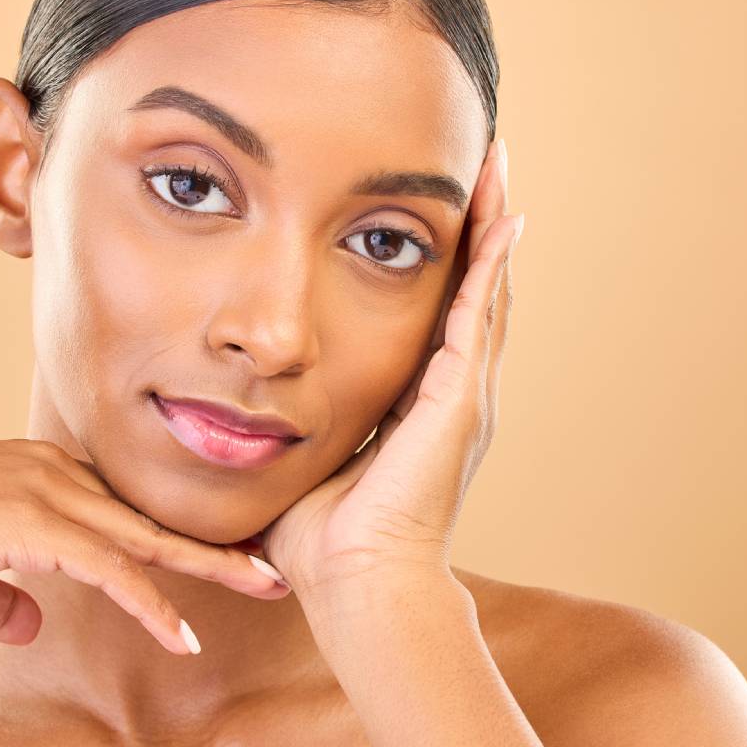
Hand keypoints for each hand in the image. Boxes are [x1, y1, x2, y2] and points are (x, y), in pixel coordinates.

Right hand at [0, 435, 291, 654]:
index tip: (211, 557)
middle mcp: (55, 474)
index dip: (167, 535)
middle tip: (269, 565)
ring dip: (211, 566)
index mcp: (38, 475)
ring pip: (150, 536)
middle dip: (215, 542)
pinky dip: (152, 604)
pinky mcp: (38, 525)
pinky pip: (113, 569)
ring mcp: (50, 494)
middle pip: (152, 514)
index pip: (120, 508)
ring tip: (266, 588)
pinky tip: (183, 636)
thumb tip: (33, 622)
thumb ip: (1, 594)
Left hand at [256, 138, 521, 600]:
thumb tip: (243, 410)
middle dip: (475, 225)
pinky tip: (503, 218)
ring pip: (485, 291)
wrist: (356, 584)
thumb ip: (292, 425)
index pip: (435, 313)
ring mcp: (463, 395)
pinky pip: (480, 318)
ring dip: (490, 227)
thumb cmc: (322, 538)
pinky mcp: (459, 399)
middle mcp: (452, 393)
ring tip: (495, 166)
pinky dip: (492, 266)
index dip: (441, 259)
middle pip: (472, 289)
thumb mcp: (307, 457)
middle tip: (481, 162)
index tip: (431, 207)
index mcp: (417, 405)